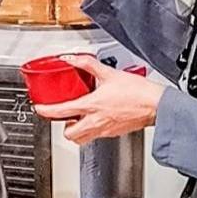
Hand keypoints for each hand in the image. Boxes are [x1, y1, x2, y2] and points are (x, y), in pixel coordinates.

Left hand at [33, 56, 163, 144]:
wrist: (155, 105)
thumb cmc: (137, 92)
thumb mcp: (109, 73)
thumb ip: (87, 64)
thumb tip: (72, 58)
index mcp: (92, 106)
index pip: (61, 112)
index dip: (46, 111)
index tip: (40, 108)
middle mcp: (96, 121)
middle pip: (69, 134)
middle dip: (64, 127)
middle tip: (64, 116)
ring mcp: (104, 130)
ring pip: (82, 139)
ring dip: (76, 131)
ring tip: (79, 119)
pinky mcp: (113, 133)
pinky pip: (96, 136)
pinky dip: (91, 129)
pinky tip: (97, 117)